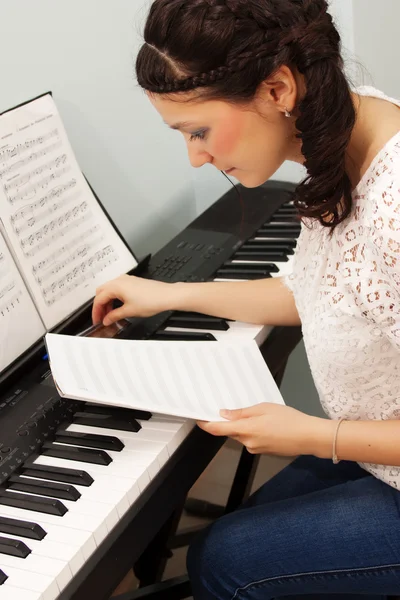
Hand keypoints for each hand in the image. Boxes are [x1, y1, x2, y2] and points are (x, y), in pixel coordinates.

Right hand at [92, 274, 177, 324]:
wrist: (167, 295)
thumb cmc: (151, 300)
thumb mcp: (129, 311)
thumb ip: (114, 316)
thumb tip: (107, 320)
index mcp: (115, 286)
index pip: (99, 299)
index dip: (96, 312)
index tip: (97, 321)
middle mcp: (119, 280)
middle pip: (101, 292)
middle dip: (100, 305)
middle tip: (102, 317)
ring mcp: (126, 280)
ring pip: (109, 290)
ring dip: (107, 302)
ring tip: (110, 315)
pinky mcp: (132, 282)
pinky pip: (118, 288)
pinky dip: (114, 298)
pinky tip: (118, 307)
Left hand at [197, 403, 333, 458]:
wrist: (309, 437)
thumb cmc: (289, 419)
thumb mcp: (264, 408)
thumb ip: (242, 412)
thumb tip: (225, 414)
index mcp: (246, 429)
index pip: (218, 429)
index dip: (206, 424)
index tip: (199, 419)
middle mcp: (248, 442)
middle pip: (231, 432)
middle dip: (230, 422)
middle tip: (235, 408)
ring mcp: (256, 449)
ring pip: (243, 436)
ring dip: (245, 427)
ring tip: (261, 415)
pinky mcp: (264, 452)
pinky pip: (253, 440)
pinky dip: (255, 432)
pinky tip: (268, 425)